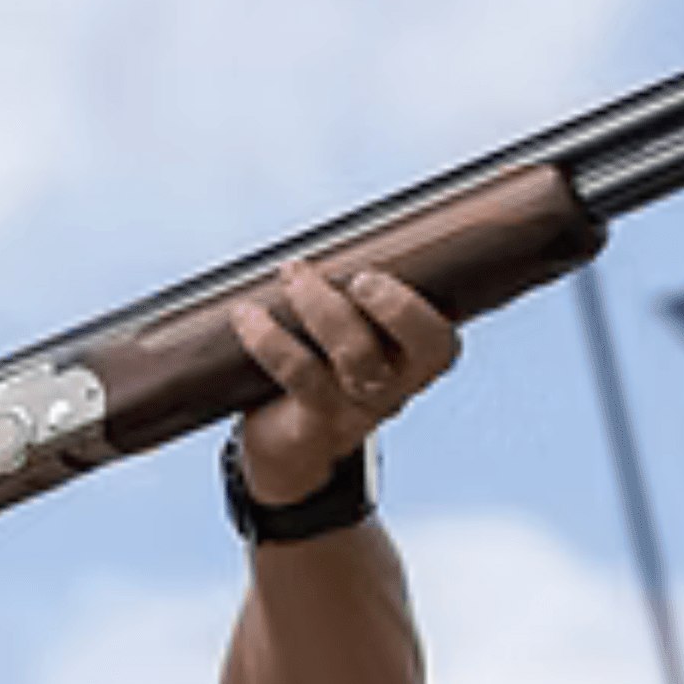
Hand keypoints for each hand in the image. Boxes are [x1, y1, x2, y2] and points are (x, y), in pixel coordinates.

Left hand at [226, 261, 460, 506]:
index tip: (368, 276)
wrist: (292, 453)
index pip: (438, 342)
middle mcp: (393, 390)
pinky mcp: (315, 421)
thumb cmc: (326, 373)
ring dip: (320, 307)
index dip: (410, 310)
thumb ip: (359, 299)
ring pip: (354, 355)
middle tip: (353, 276)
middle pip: (407, 345)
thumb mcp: (357, 339)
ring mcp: (356, 410)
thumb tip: (337, 231)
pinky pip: (299, 373)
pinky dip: (268, 338)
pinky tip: (246, 315)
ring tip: (291, 275)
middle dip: (383, 304)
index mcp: (415, 365)